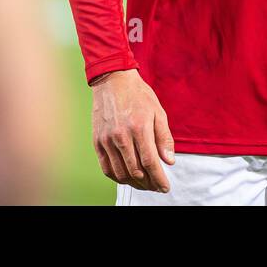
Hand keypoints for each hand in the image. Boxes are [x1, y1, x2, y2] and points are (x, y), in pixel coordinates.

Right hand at [90, 69, 175, 191]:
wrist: (112, 79)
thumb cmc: (138, 94)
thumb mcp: (158, 112)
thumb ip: (164, 138)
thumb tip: (169, 162)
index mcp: (139, 127)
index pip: (150, 162)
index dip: (159, 179)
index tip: (165, 187)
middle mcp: (121, 136)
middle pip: (136, 171)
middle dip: (149, 184)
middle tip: (156, 186)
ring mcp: (107, 139)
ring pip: (121, 173)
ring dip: (134, 183)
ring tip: (144, 183)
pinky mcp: (97, 141)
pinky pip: (106, 167)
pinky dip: (117, 177)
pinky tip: (127, 177)